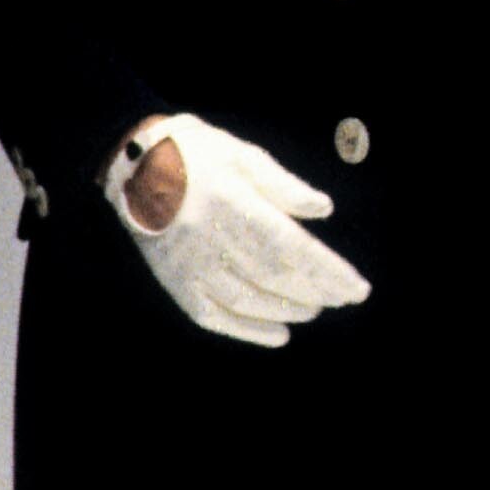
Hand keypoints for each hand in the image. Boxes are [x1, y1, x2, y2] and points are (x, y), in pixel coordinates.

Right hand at [102, 114, 368, 348]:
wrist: (131, 165)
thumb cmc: (196, 154)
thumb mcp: (243, 155)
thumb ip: (284, 185)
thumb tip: (324, 210)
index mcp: (232, 203)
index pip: (291, 248)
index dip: (327, 272)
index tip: (357, 289)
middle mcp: (209, 239)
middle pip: (274, 277)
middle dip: (315, 292)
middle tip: (341, 298)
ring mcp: (188, 265)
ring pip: (247, 301)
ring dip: (288, 310)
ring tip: (313, 309)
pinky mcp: (173, 282)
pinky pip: (214, 316)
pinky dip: (249, 330)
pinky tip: (279, 335)